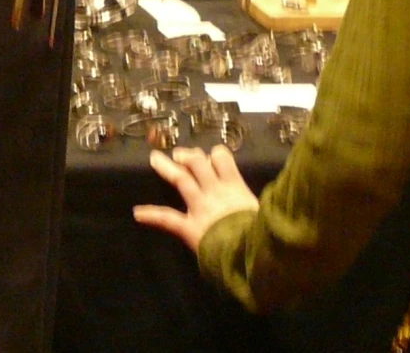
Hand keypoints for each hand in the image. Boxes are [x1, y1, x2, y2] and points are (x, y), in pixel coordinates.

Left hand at [133, 145, 259, 252]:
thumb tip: (271, 198)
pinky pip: (168, 219)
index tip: (209, 157)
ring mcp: (201, 208)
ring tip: (155, 159)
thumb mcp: (267, 212)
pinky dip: (152, 215)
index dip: (214, 155)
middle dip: (188, 156)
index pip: (222, 158)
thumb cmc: (266, 235)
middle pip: (198, 163)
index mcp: (235, 188)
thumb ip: (259, 202)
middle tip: (179, 154)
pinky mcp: (190, 228)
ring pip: (181, 180)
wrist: (255, 254)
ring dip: (167, 168)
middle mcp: (215, 192)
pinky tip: (137, 213)